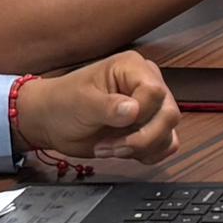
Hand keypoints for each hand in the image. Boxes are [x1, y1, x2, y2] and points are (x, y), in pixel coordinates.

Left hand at [17, 53, 178, 164]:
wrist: (53, 122)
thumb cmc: (64, 103)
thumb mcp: (81, 102)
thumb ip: (108, 106)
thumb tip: (134, 110)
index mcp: (133, 67)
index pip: (155, 92)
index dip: (140, 113)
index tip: (116, 122)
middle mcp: (148, 84)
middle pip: (168, 114)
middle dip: (141, 138)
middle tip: (112, 146)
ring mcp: (151, 108)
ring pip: (169, 133)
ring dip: (141, 148)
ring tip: (110, 148)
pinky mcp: (149, 129)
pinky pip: (166, 145)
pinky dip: (148, 155)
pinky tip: (123, 152)